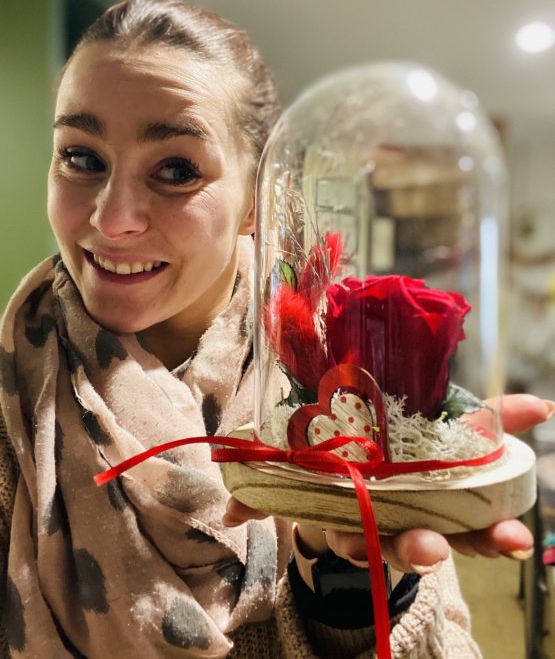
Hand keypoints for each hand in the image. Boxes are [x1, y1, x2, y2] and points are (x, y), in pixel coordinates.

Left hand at [223, 394, 552, 573]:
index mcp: (430, 504)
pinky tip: (235, 507)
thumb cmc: (401, 448)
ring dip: (346, 535)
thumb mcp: (445, 430)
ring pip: (355, 539)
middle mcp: (392, 520)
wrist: (346, 460)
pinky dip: (253, 503)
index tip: (514, 539)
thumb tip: (545, 405)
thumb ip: (490, 419)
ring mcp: (347, 517)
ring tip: (350, 536)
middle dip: (428, 551)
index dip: (492, 536)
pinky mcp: (305, 504)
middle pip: (416, 545)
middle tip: (433, 549)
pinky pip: (275, 505)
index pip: (468, 528)